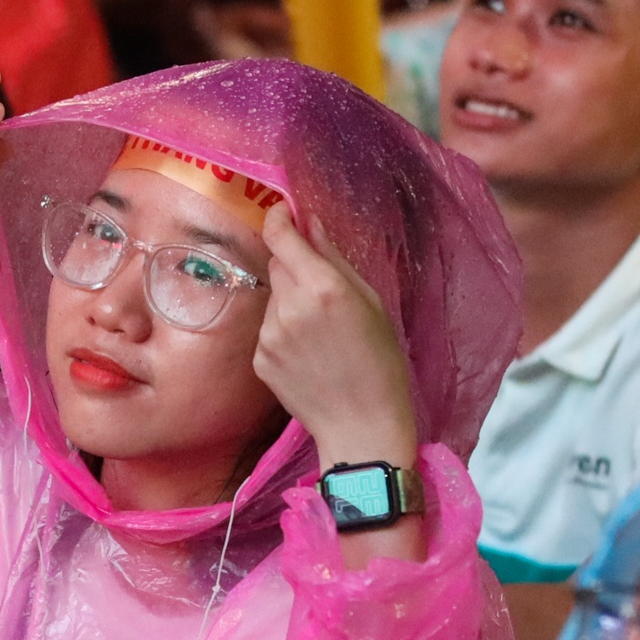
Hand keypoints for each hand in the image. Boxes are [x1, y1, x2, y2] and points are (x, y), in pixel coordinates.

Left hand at [253, 206, 417, 474]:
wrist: (361, 425)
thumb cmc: (380, 362)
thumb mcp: (370, 302)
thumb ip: (335, 258)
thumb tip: (310, 222)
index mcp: (322, 287)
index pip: (280, 236)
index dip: (279, 220)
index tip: (284, 214)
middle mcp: (289, 306)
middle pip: (277, 264)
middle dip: (295, 266)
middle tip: (324, 291)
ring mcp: (269, 334)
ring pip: (273, 297)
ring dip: (290, 300)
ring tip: (320, 331)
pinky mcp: (259, 358)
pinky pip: (268, 327)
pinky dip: (284, 330)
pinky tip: (309, 352)